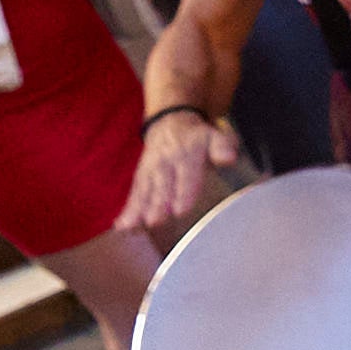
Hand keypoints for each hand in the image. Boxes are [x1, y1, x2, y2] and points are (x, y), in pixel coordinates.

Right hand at [128, 107, 239, 229]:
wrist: (170, 122)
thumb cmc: (198, 137)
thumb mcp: (214, 135)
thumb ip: (222, 147)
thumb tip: (228, 157)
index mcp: (187, 154)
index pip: (186, 175)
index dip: (183, 192)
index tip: (180, 210)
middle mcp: (166, 163)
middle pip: (162, 186)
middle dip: (158, 205)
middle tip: (154, 221)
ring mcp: (151, 170)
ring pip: (145, 191)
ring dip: (138, 209)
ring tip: (132, 227)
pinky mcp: (141, 178)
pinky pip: (134, 194)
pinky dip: (128, 210)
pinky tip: (122, 226)